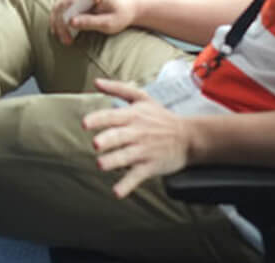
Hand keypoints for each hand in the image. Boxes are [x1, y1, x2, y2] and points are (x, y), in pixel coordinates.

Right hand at [50, 0, 137, 44]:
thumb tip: (70, 22)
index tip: (67, 38)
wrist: (129, 8)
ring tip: (63, 38)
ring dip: (59, 22)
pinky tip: (63, 31)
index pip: (70, 3)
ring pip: (61, 5)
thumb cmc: (122, 15)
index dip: (64, 21)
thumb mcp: (109, 23)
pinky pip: (64, 5)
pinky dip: (62, 18)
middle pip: (63, 4)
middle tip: (65, 41)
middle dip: (60, 24)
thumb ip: (90, 22)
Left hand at [83, 79, 192, 197]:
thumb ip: (118, 88)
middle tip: (96, 144)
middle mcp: (137, 132)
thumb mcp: (142, 98)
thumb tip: (96, 82)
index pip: (112, 116)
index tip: (84, 123)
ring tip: (101, 164)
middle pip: (119, 136)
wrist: (189, 137)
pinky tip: (116, 192)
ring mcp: (144, 150)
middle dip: (107, 140)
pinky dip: (127, 185)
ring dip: (113, 161)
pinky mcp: (150, 166)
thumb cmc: (161, 117)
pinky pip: (137, 176)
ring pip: (126, 156)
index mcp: (133, 115)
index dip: (98, 119)